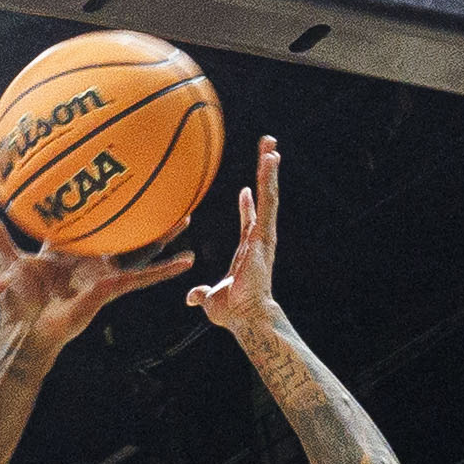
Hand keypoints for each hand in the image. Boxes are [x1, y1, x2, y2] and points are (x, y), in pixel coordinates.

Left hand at [0, 209, 192, 363]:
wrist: (25, 331)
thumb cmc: (15, 299)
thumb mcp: (3, 258)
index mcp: (68, 249)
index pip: (86, 221)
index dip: (98, 203)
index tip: (113, 179)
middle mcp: (89, 258)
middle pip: (120, 230)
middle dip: (139, 213)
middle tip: (160, 190)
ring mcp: (103, 273)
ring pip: (138, 249)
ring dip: (162, 235)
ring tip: (184, 216)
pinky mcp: (111, 289)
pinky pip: (142, 277)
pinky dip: (164, 271)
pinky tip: (186, 262)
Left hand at [186, 134, 279, 339]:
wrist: (246, 316)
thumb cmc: (232, 312)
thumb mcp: (211, 300)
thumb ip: (202, 295)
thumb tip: (191, 298)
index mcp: (247, 252)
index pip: (249, 223)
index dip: (247, 208)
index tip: (245, 191)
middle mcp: (258, 240)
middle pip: (264, 201)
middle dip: (264, 178)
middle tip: (267, 155)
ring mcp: (264, 235)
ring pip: (269, 195)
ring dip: (269, 170)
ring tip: (271, 146)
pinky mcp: (264, 234)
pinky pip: (268, 200)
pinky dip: (269, 179)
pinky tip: (271, 159)